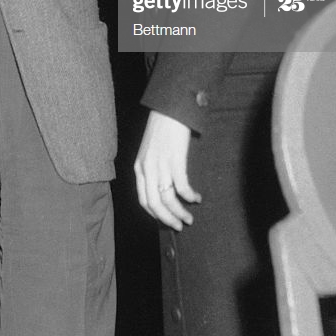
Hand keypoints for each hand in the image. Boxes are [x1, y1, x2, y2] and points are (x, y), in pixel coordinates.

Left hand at [134, 110, 201, 229]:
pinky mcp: (175, 160)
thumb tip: (163, 188)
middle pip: (155, 204)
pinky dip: (190, 197)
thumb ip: (152, 168)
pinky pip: (182, 187)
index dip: (155, 215)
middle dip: (168, 219)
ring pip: (168, 199)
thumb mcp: (149, 151)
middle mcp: (147, 169)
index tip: (166, 221)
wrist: (170, 108)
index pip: (144, 200)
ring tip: (190, 218)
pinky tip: (197, 198)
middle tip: (180, 226)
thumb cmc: (162, 129)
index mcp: (139, 168)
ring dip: (180, 212)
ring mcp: (160, 165)